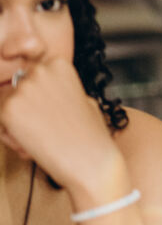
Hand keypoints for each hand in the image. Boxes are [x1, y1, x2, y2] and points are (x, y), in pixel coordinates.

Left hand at [0, 59, 122, 199]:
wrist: (90, 160)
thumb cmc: (90, 135)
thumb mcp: (83, 100)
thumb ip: (60, 91)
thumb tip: (45, 96)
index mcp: (60, 64)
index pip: (31, 74)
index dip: (35, 93)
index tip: (44, 106)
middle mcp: (40, 71)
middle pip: (15, 89)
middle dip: (23, 108)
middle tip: (43, 126)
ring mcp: (23, 89)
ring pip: (5, 107)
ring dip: (16, 125)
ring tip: (40, 138)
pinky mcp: (8, 110)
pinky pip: (0, 125)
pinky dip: (11, 138)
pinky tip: (32, 146)